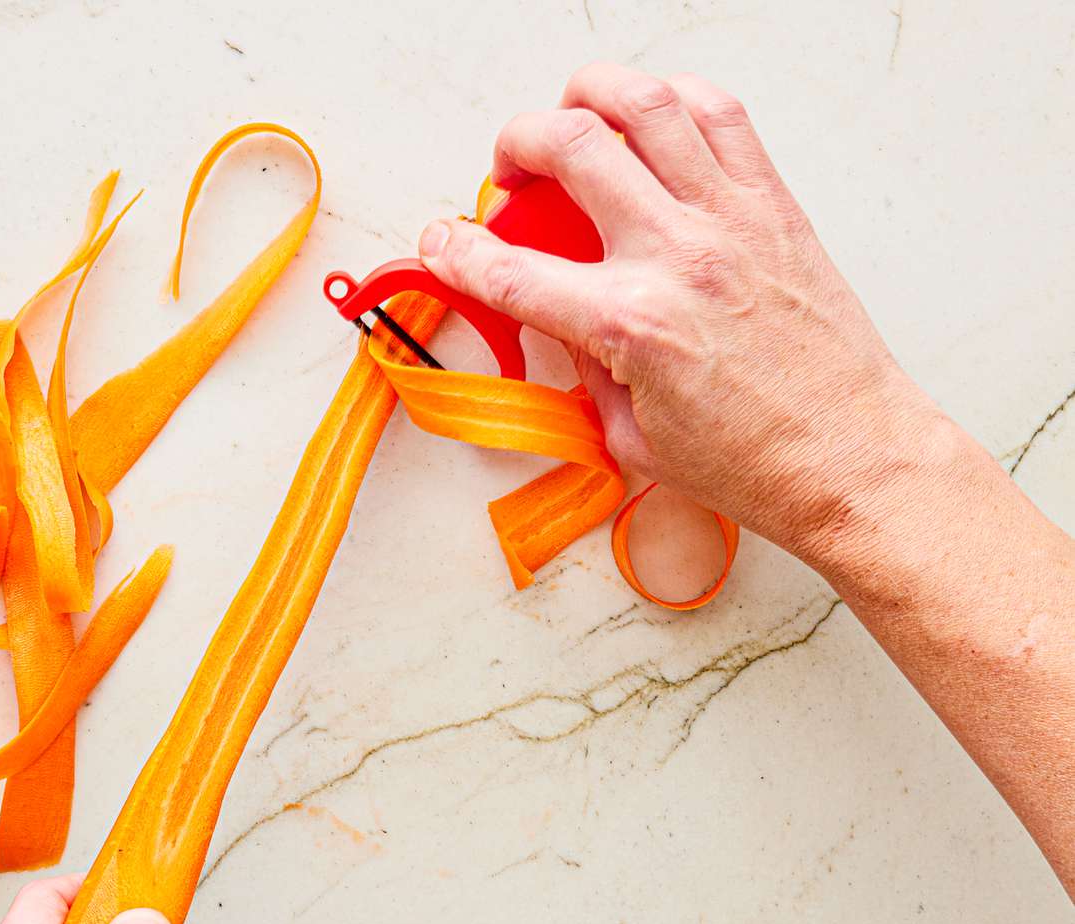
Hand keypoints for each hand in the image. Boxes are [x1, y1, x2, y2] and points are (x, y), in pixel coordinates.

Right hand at [418, 62, 945, 562]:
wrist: (851, 457)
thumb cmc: (755, 460)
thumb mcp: (632, 437)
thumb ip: (585, 370)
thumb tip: (562, 321)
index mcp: (631, 325)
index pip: (511, 271)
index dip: (456, 251)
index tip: (440, 242)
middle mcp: (678, 256)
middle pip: (572, 147)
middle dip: (517, 143)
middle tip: (511, 173)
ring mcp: (731, 220)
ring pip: (646, 104)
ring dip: (589, 95)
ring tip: (573, 121)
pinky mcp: (774, 206)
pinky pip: (720, 115)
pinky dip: (673, 100)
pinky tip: (652, 125)